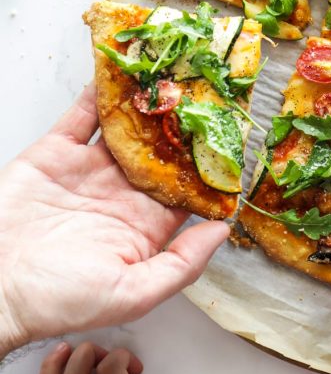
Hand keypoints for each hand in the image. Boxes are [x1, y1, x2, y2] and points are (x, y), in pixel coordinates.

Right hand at [0, 84, 229, 354]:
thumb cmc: (58, 301)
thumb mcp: (132, 294)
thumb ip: (181, 264)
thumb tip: (222, 231)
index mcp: (144, 225)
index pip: (186, 188)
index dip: (207, 166)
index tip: (231, 139)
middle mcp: (121, 193)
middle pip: (160, 151)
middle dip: (182, 125)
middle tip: (208, 92)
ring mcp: (89, 170)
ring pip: (126, 127)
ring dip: (146, 102)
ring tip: (172, 72)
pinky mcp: (56, 152)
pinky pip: (82, 116)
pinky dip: (99, 93)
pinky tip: (120, 71)